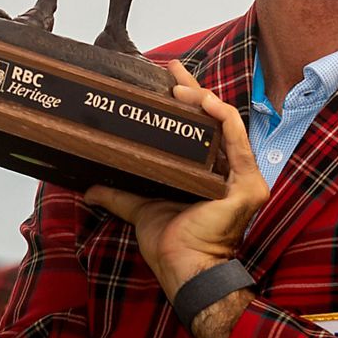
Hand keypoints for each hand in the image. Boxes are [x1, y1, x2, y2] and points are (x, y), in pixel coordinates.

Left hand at [84, 60, 268, 297]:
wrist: (185, 268)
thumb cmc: (173, 245)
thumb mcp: (141, 209)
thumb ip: (119, 195)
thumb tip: (89, 189)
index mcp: (207, 174)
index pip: (198, 128)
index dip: (185, 102)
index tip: (166, 79)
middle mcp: (227, 171)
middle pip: (211, 121)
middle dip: (192, 90)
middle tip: (171, 68)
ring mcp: (241, 176)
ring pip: (224, 124)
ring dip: (203, 99)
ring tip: (179, 85)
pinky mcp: (248, 183)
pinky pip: (236, 140)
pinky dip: (221, 116)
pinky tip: (205, 101)